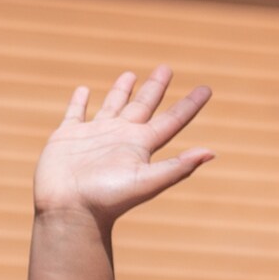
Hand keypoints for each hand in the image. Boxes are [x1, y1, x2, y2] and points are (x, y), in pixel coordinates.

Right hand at [33, 68, 213, 225]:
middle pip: (144, 106)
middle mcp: (121, 137)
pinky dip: (79, 102)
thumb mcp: (147, 181)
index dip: (190, 105)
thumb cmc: (108, 198)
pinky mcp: (67, 137)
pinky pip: (75, 113)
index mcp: (142, 146)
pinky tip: (84, 90)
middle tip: (167, 68)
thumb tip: (211, 153)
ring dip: (122, 91)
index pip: (172, 120)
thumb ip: (178, 168)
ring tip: (131, 75)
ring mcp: (94, 136)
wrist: (69, 210)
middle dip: (155, 88)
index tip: (207, 89)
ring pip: (112, 106)